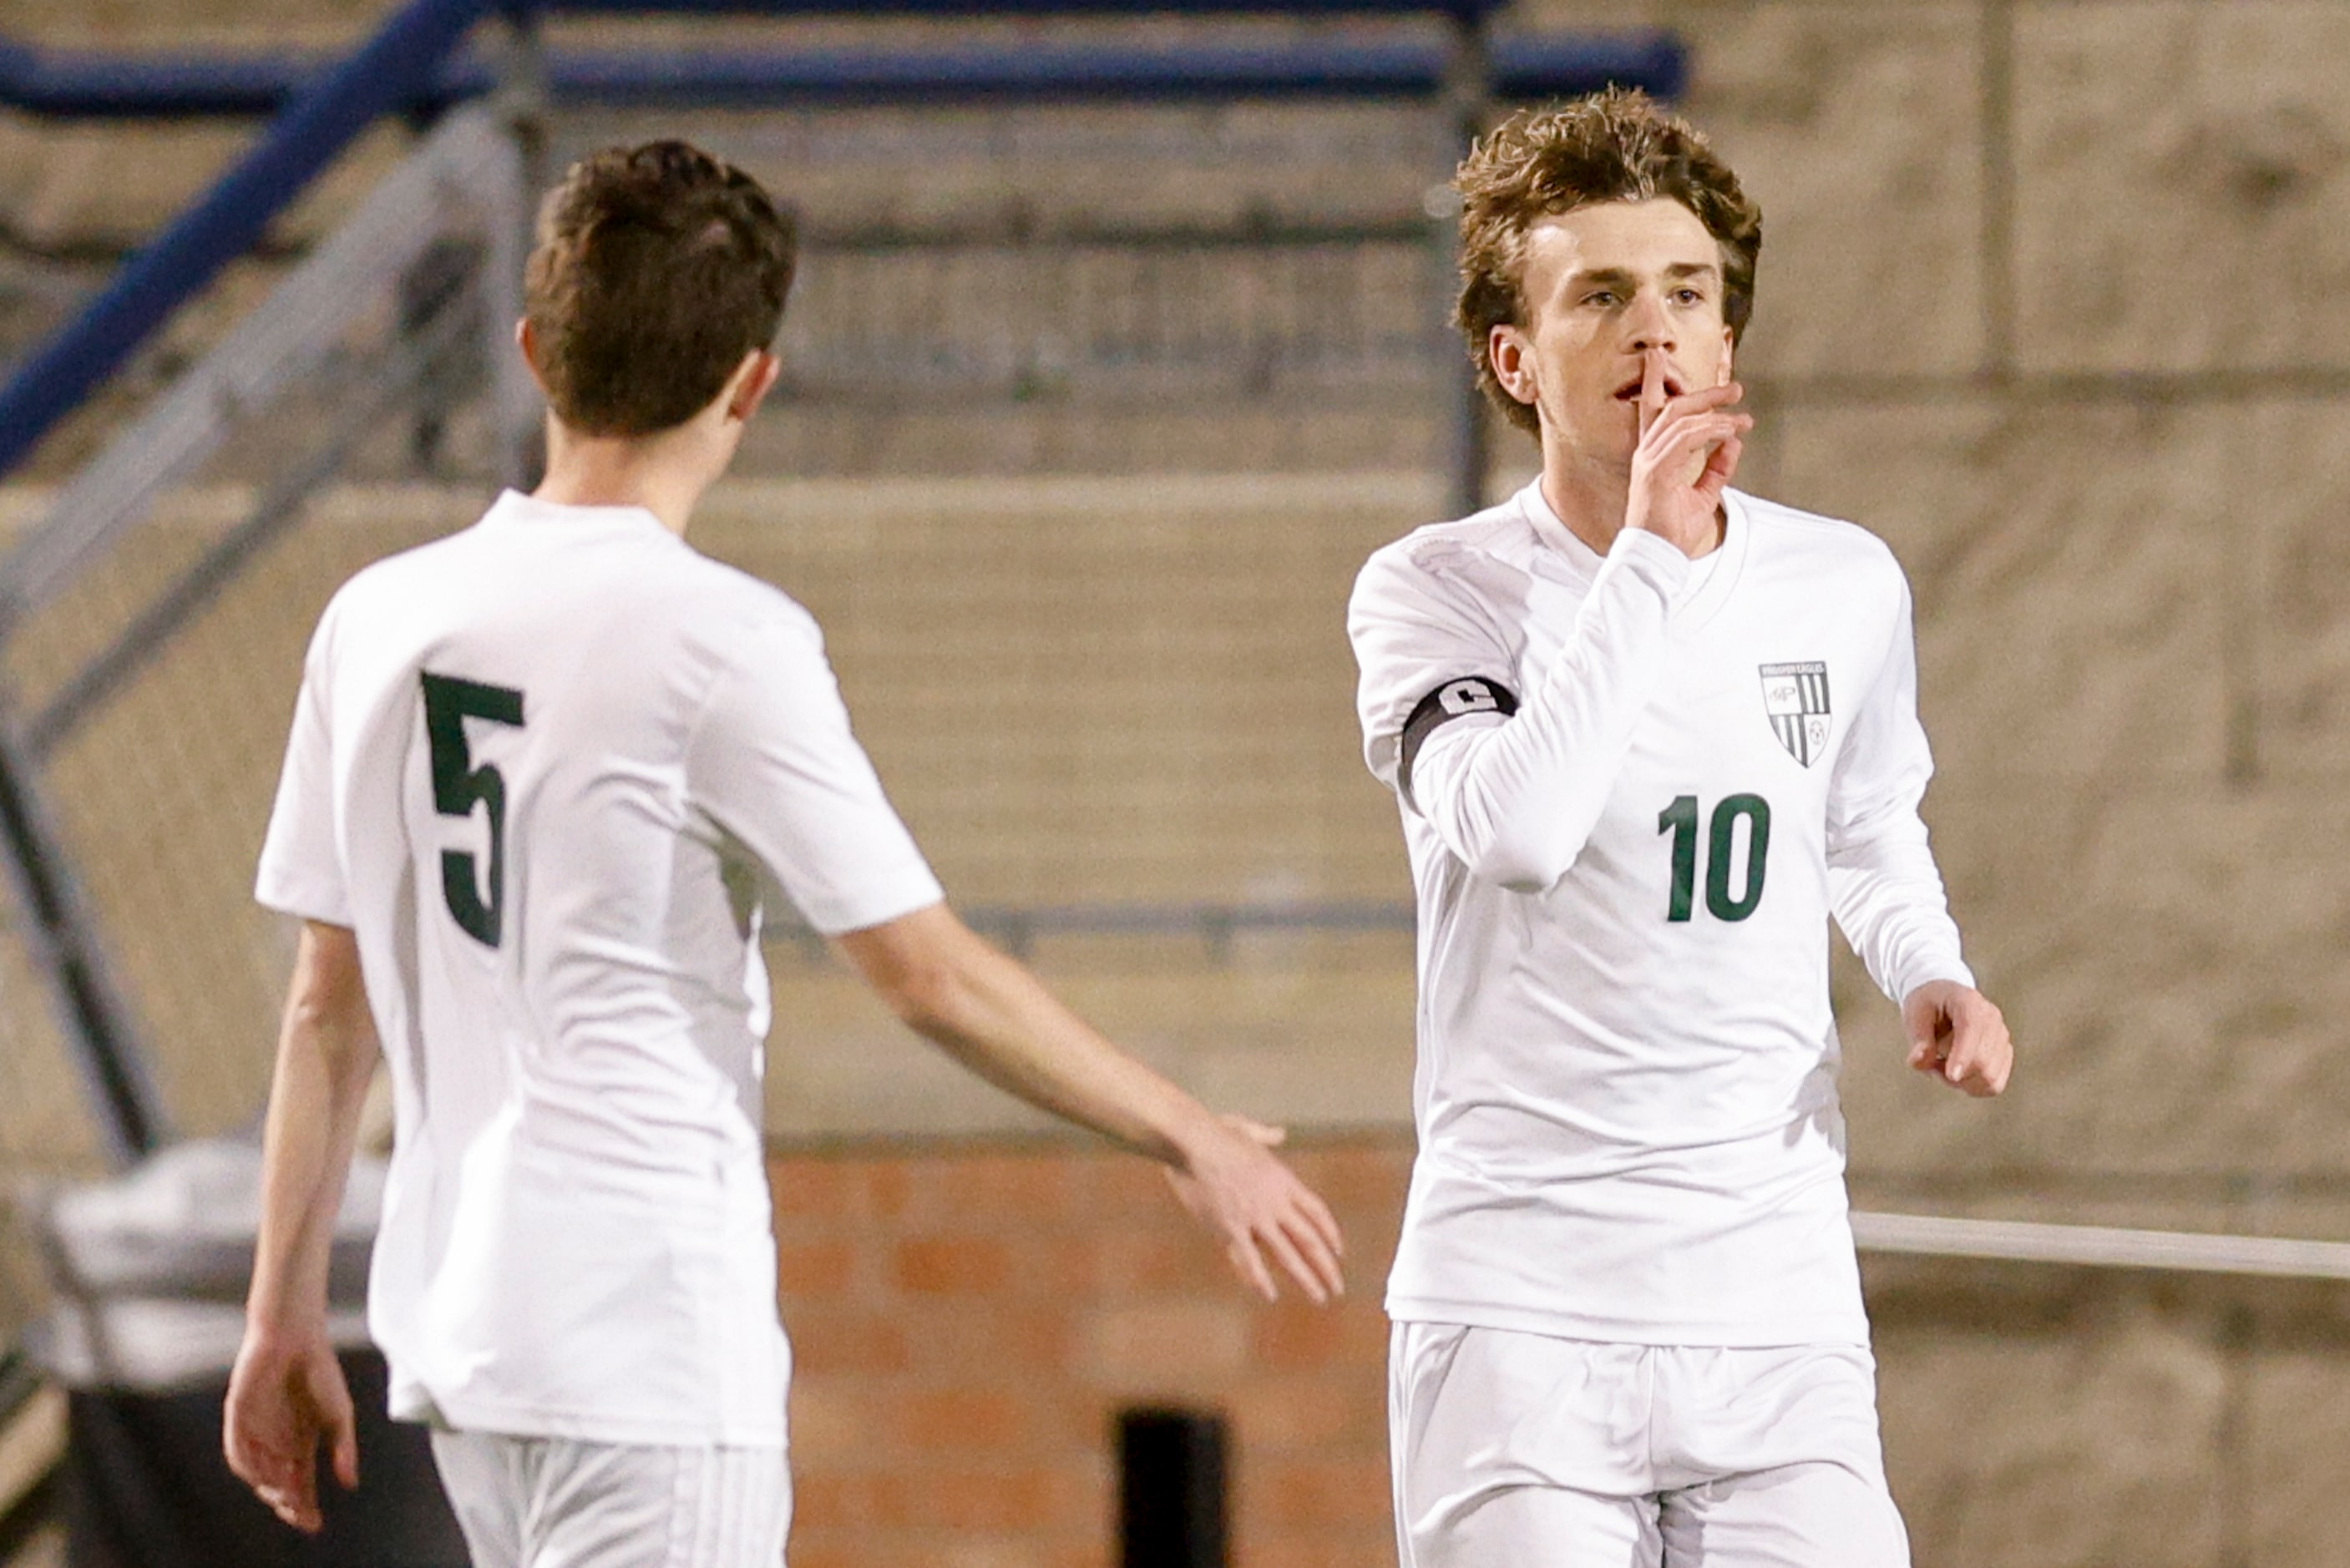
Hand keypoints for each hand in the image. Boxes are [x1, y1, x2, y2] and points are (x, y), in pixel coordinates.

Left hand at [224, 1326, 358, 1533]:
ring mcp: (256, 1431)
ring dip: (269, 1487)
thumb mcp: (340, 1414)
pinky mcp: (238, 1416)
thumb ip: (343, 1448)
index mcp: (300, 1442)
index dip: (306, 1505)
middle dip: (288, 1503)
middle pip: (277, 1484)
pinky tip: (262, 1476)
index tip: (315, 1523)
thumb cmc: (321, 1371)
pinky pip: (237, 1450)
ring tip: (286, 1496)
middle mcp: (276, 1442)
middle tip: (300, 1515)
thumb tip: (349, 1483)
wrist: (297, 1336)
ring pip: (257, 1472)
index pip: (300, 1483)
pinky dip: (248, 1466)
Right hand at [1164, 1114, 1345, 1303]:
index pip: (1316, 1212)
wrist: (1195, 1141)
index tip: (1339, 1252)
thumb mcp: (1249, 1130)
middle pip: (1310, 1239)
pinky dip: (1260, 1279)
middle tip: (1338, 1287)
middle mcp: (1276, 1202)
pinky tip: (1269, 1295)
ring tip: (1320, 1297)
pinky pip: (1249, 1259)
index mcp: (1283, 1181)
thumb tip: (1279, 1133)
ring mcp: (1256, 1216)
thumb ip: (1267, 1136)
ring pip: (1288, 1254)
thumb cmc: (1217, 1132)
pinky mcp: (1231, 1226)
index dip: (1330, 1233)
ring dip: (1306, 1278)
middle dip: (1326, 1266)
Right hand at [1624, 349, 1750, 557]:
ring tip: (1742, 416)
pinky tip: (1730, 430)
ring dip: (1716, 413)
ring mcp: (1648, 461)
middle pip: (1672, 407)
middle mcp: (1647, 454)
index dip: (1654, 383)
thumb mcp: (1703, 495)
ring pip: (1681, 419)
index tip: (1659, 358)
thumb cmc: (1672, 532)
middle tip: (1735, 389)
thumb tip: (1735, 442)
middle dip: (1704, 394)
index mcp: (1652, 457)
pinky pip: (1686, 438)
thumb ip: (1718, 468)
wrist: (1656, 558)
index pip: (1651, 412)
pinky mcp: (1656, 470)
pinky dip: (1710, 430)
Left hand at [1903, 980, 2012, 1097]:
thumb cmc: (1928, 1006)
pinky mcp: (2004, 1054)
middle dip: (1952, 1073)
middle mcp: (1992, 1018)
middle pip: (1983, 1061)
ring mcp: (2002, 1037)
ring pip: (1989, 1078)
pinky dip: (1973, 1086)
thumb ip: (1918, 1039)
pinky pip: (1994, 1084)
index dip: (1963, 1056)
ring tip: (1943, 1065)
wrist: (1943, 1001)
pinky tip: (1958, 1073)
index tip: (1951, 1076)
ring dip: (1961, 1082)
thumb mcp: (1914, 1015)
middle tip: (1930, 1063)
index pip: (1972, 1030)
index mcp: (1968, 1002)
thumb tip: (1919, 1060)